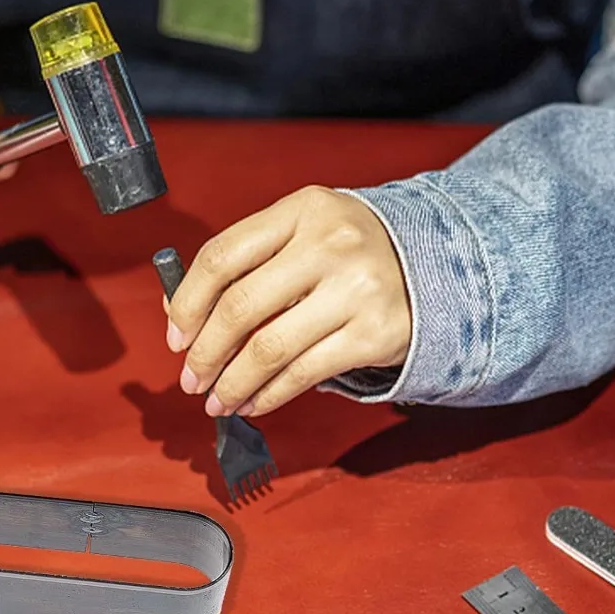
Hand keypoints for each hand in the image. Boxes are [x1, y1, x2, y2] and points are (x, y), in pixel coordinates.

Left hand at [166, 186, 411, 416]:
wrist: (437, 266)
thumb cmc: (349, 255)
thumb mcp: (300, 237)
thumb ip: (244, 265)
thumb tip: (179, 312)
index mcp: (302, 210)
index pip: (222, 256)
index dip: (189, 303)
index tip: (177, 337)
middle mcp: (330, 244)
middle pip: (241, 307)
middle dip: (205, 353)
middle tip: (191, 378)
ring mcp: (356, 289)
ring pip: (269, 348)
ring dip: (232, 383)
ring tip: (217, 400)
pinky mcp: (374, 334)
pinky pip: (304, 373)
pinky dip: (269, 395)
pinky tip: (253, 402)